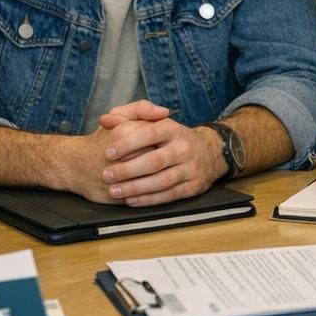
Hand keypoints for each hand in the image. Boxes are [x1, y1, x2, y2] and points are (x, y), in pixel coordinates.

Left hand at [97, 101, 225, 205]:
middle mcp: (183, 148)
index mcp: (172, 129)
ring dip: (136, 188)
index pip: (149, 133)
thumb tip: (106, 120)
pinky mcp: (192, 187)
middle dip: (128, 170)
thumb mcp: (154, 120)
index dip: (128, 143)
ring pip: (161, 181)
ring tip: (115, 191)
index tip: (108, 152)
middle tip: (106, 175)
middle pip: (154, 161)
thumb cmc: (171, 137)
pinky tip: (131, 200)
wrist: (209, 152)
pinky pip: (169, 195)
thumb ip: (129, 115)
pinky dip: (148, 199)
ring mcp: (190, 169)